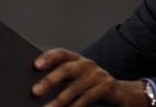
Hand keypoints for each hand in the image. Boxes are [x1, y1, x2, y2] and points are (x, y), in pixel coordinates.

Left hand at [32, 48, 146, 106]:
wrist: (119, 94)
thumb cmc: (90, 88)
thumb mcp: (76, 81)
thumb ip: (59, 82)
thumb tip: (36, 91)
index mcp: (76, 60)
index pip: (61, 54)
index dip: (48, 58)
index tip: (35, 65)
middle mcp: (87, 65)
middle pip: (67, 69)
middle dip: (50, 80)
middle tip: (36, 91)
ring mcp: (98, 75)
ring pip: (76, 87)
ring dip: (60, 99)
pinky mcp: (107, 87)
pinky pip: (88, 98)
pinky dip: (76, 106)